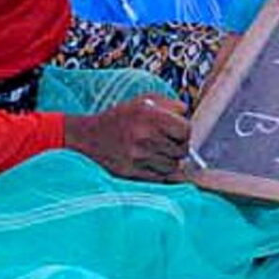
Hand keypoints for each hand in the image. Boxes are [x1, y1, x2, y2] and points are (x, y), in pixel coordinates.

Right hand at [63, 95, 190, 182]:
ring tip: (158, 153)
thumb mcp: (145, 101)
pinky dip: (161, 172)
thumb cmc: (120, 117)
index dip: (185, 132)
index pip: (186, 130)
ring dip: (170, 161)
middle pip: (181, 150)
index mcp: (150, 116)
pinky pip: (160, 178)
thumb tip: (189, 116)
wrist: (89, 136)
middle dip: (179, 147)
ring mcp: (138, 157)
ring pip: (172, 166)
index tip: (179, 132)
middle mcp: (144, 137)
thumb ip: (171, 105)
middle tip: (169, 143)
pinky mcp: (132, 173)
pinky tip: (153, 163)